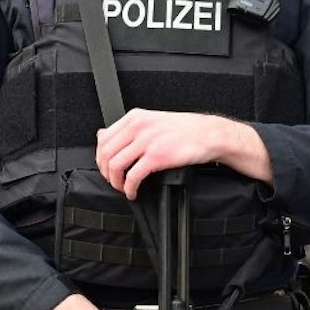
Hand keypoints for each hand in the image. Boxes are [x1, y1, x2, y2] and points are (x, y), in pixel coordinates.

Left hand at [95, 110, 273, 197]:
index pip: (103, 138)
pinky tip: (133, 192)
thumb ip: (129, 128)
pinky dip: (129, 188)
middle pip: (106, 153)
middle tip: (113, 181)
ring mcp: (147, 141)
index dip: (100, 157)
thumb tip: (103, 135)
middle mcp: (138, 127)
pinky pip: (133, 176)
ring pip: (115, 165)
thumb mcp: (152, 120)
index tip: (106, 168)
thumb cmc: (184, 129)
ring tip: (123, 187)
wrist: (208, 134)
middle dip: (106, 172)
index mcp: (135, 117)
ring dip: (116, 182)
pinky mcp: (157, 156)